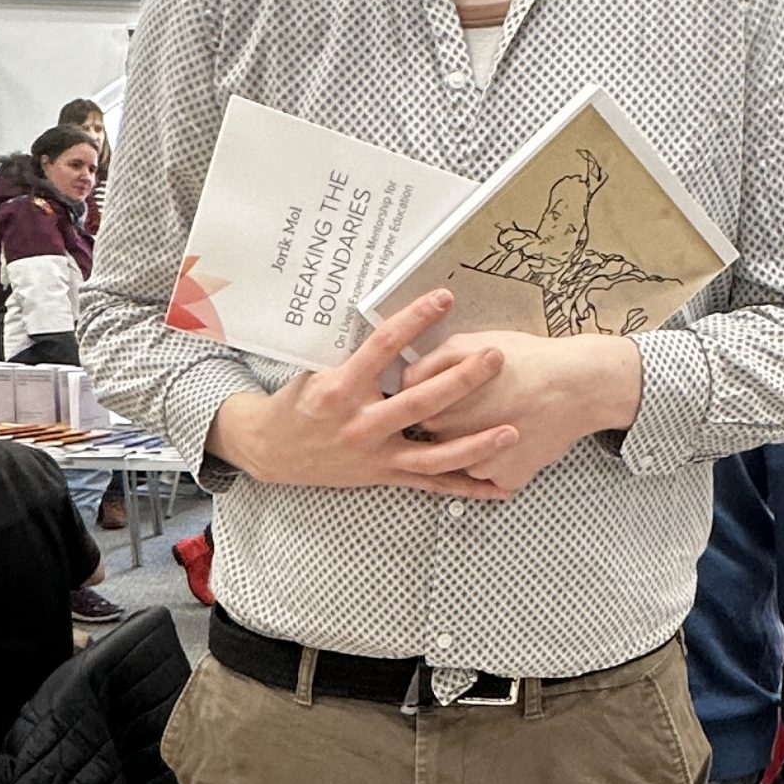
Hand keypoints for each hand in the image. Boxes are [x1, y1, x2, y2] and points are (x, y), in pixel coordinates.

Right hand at [206, 289, 519, 496]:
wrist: (271, 450)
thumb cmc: (298, 403)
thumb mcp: (316, 371)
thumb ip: (356, 354)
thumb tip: (397, 320)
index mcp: (340, 388)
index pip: (384, 347)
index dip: (415, 320)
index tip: (444, 298)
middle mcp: (360, 424)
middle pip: (420, 401)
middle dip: (462, 379)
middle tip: (495, 358)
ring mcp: (375, 454)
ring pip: (434, 454)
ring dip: (476, 444)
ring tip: (512, 431)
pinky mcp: (383, 476)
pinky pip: (430, 484)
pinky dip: (465, 486)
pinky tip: (497, 485)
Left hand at [396, 331, 641, 496]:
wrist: (578, 384)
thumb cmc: (525, 359)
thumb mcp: (468, 345)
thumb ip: (427, 365)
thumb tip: (403, 381)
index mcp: (437, 408)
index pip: (411, 413)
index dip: (427, 400)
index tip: (443, 394)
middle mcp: (453, 442)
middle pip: (437, 438)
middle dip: (451, 422)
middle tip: (482, 403)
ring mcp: (480, 465)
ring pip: (463, 459)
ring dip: (473, 445)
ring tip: (503, 416)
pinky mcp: (505, 479)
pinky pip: (493, 474)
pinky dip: (501, 460)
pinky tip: (519, 436)